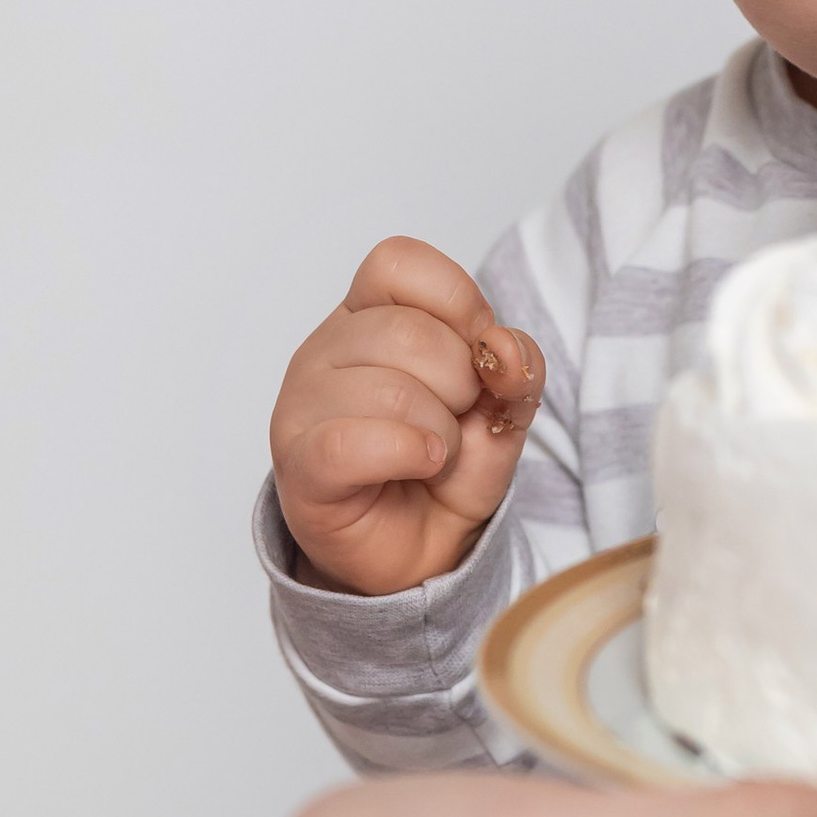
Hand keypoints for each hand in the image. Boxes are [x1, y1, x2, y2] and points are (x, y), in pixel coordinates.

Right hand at [271, 237, 545, 594]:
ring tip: (433, 454)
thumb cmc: (444, 467)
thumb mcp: (502, 410)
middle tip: (453, 420)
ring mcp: (302, 406)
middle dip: (459, 383)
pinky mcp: (299, 465)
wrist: (418, 553)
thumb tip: (504, 348)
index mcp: (365, 315)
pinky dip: (406, 452)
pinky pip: (352, 442)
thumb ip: (517, 369)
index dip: (458, 303)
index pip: (399, 263)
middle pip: (406, 331)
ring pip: (388, 390)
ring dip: (439, 431)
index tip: (478, 355)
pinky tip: (422, 464)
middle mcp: (324, 349)